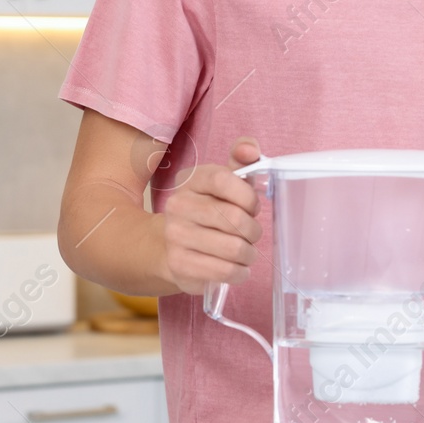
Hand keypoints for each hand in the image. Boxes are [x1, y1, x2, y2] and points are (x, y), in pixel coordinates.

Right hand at [159, 138, 262, 294]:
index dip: (247, 196)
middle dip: (253, 230)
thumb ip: (242, 159)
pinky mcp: (179, 264)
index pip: (223, 179)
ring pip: (233, 248)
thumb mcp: (225, 181)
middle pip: (233, 218)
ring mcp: (176, 235)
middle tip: (252, 235)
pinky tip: (238, 268)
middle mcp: (178, 205)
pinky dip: (240, 272)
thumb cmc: (209, 209)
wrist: (170, 244)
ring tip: (246, 252)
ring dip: (249, 253)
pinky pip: (224, 271)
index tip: (253, 207)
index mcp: (192, 180)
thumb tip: (251, 150)